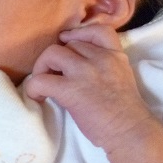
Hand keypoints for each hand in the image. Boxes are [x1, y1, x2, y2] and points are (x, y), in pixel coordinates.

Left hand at [26, 24, 154, 152]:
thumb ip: (100, 64)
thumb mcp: (119, 76)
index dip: (78, 35)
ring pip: (51, 54)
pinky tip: (38, 97)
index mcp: (114, 55)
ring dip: (42, 68)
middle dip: (56, 58)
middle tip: (53, 75)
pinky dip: (33, 88)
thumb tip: (71, 64)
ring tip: (44, 84)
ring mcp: (84, 72)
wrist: (130, 132)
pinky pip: (40, 80)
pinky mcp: (70, 90)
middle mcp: (99, 58)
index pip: (97, 30)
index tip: (69, 45)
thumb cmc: (123, 111)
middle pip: (67, 44)